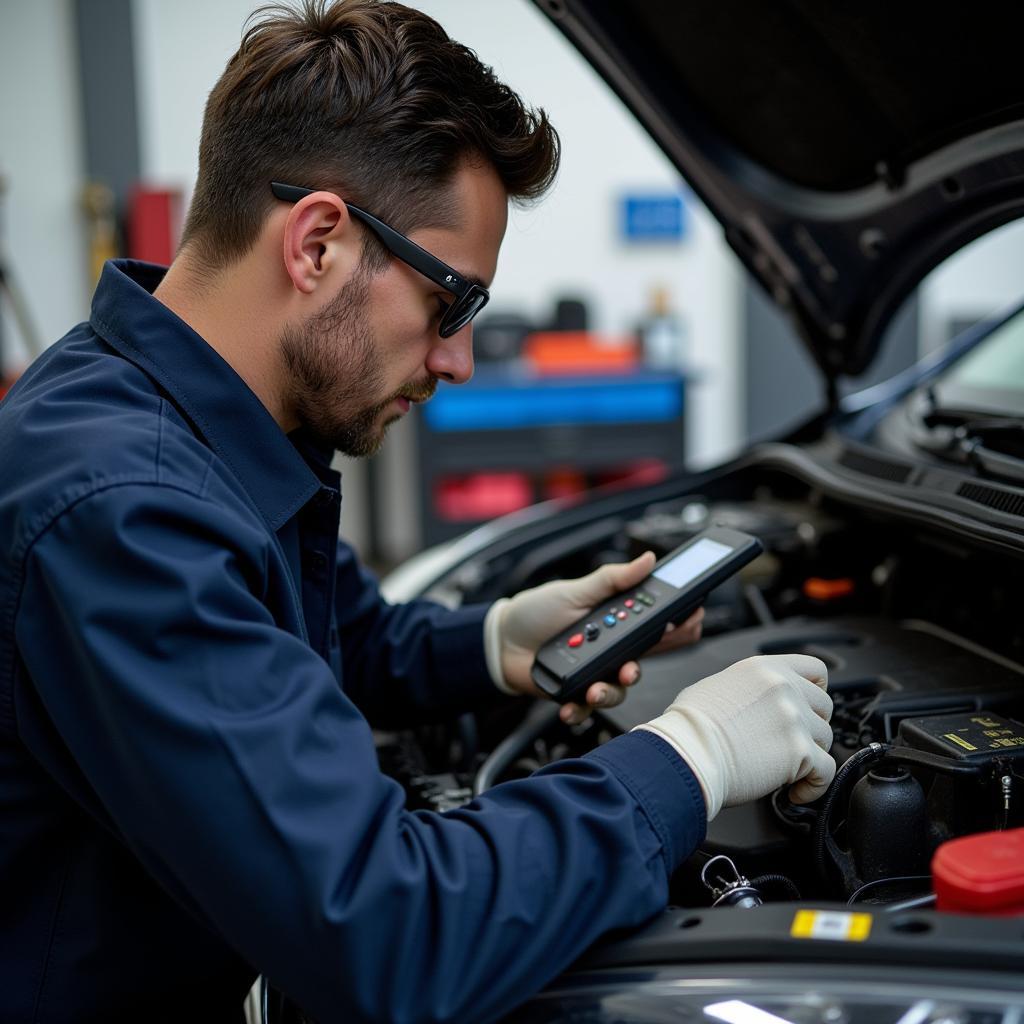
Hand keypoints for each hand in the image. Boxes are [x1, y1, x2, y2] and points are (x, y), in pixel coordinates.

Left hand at [484, 552, 703, 722]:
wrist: (500, 640)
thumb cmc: (537, 612)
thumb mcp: (575, 591)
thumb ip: (612, 580)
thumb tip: (648, 560)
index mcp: (615, 623)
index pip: (654, 629)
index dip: (674, 630)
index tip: (685, 627)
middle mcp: (609, 650)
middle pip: (640, 664)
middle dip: (639, 668)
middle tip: (629, 668)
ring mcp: (592, 673)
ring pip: (617, 690)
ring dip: (609, 692)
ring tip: (594, 689)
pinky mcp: (573, 693)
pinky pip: (585, 708)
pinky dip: (579, 709)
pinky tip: (572, 705)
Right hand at [636, 653, 833, 820]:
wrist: (687, 752)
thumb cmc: (689, 726)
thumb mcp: (717, 686)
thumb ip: (748, 688)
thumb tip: (754, 703)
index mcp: (764, 669)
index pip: (815, 669)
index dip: (815, 691)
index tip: (808, 707)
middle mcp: (783, 688)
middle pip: (824, 706)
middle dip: (811, 727)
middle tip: (790, 744)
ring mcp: (794, 718)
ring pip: (826, 740)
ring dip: (810, 757)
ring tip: (785, 772)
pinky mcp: (800, 751)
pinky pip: (827, 772)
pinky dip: (814, 786)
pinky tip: (795, 792)